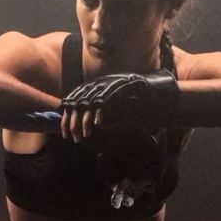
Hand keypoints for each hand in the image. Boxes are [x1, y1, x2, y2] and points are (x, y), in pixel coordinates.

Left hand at [60, 69, 178, 141]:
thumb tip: (87, 126)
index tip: (65, 133)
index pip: (74, 100)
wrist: (154, 91)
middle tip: (73, 137)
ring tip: (85, 134)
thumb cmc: (134, 102)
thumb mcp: (113, 108)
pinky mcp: (119, 87)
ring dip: (85, 120)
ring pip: (89, 102)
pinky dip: (101, 112)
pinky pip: (106, 99)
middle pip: (78, 102)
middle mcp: (100, 83)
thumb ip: (101, 114)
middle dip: (73, 121)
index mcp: (96, 87)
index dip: (67, 117)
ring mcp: (110, 84)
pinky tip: (98, 124)